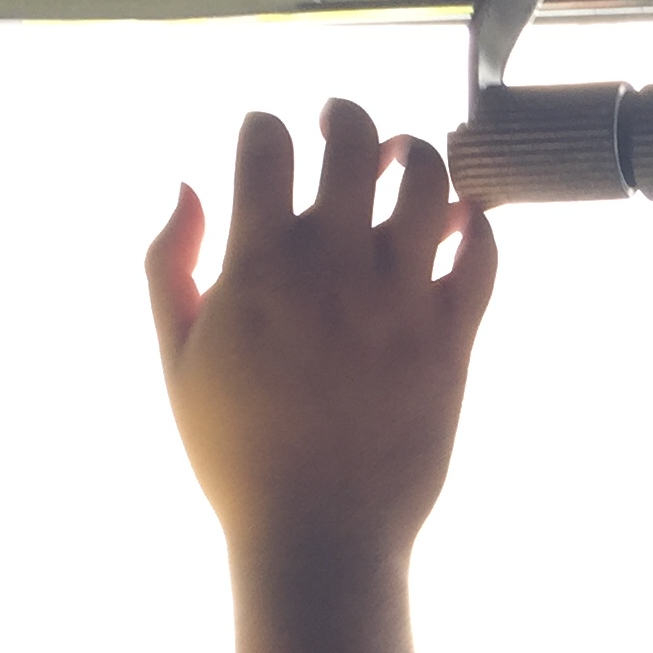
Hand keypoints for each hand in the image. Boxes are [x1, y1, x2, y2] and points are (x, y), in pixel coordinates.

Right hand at [147, 100, 495, 573]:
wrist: (318, 537)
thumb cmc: (238, 456)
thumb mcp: (176, 362)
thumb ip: (169, 266)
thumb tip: (185, 185)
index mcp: (257, 271)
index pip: (267, 144)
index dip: (265, 126)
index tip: (268, 142)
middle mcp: (333, 272)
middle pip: (353, 140)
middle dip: (344, 115)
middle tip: (339, 126)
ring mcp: (399, 302)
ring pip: (428, 180)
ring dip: (415, 156)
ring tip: (400, 168)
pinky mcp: (451, 338)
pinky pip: (483, 251)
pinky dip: (473, 224)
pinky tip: (450, 230)